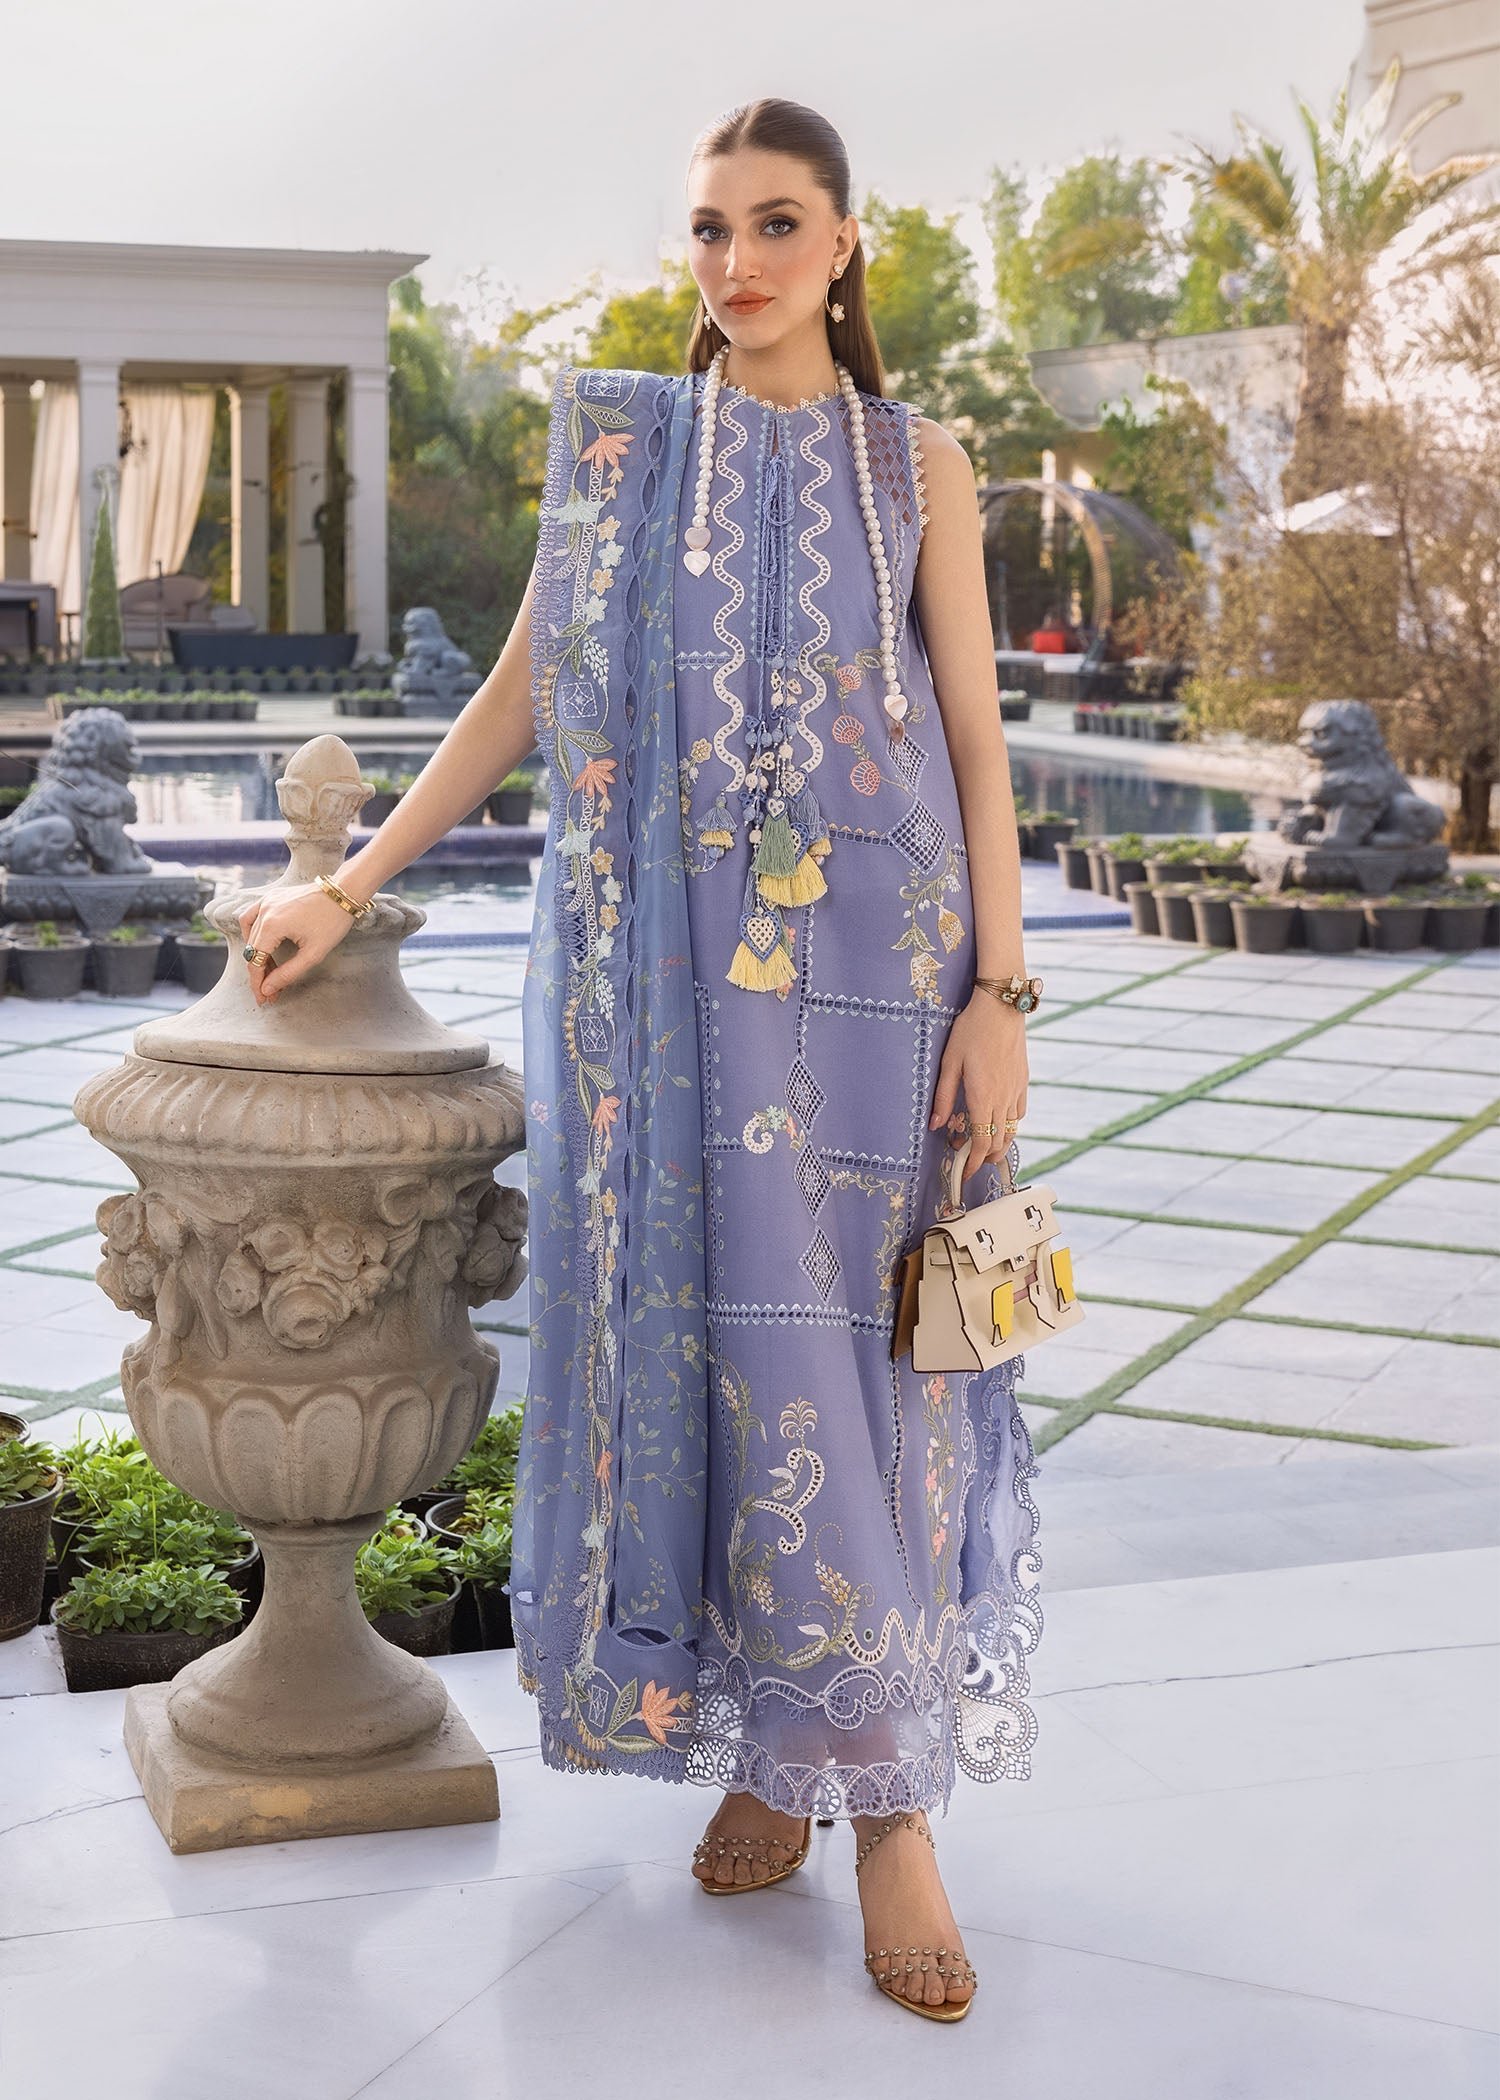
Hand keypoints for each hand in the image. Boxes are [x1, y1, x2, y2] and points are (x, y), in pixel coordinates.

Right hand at [236, 879, 363, 1005]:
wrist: (344, 892)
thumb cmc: (333, 921)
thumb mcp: (313, 954)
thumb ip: (288, 973)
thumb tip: (268, 988)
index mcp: (272, 925)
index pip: (255, 961)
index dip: (257, 983)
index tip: (263, 999)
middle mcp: (264, 911)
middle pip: (252, 949)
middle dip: (260, 973)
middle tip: (271, 991)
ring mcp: (266, 901)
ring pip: (250, 933)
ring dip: (257, 954)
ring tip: (269, 970)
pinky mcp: (272, 897)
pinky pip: (252, 916)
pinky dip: (253, 931)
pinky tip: (262, 943)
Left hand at [927, 992, 1028, 1182]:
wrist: (1001, 1007)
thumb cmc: (970, 1031)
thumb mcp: (949, 1063)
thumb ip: (942, 1096)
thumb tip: (936, 1125)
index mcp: (983, 1097)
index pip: (981, 1143)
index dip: (973, 1163)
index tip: (963, 1174)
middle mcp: (1003, 1099)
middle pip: (998, 1143)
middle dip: (983, 1159)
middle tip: (967, 1161)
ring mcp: (1016, 1090)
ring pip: (1012, 1131)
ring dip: (998, 1145)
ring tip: (982, 1148)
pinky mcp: (1023, 1081)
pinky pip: (1020, 1113)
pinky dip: (1010, 1126)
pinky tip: (999, 1121)